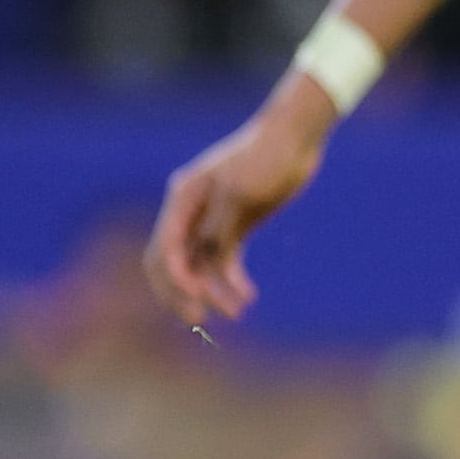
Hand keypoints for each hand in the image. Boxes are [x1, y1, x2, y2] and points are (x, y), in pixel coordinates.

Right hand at [144, 88, 333, 329]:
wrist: (294, 139)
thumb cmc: (266, 157)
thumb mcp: (242, 190)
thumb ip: (220, 223)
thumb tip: (206, 251)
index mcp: (183, 199)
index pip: (165, 247)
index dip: (175, 278)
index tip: (196, 299)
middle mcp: (190, 212)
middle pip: (170, 262)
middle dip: (179, 293)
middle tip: (198, 319)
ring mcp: (210, 221)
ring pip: (198, 267)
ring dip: (211, 292)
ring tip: (236, 313)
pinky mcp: (233, 227)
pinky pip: (223, 263)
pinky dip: (231, 282)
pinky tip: (248, 296)